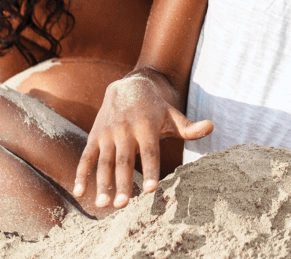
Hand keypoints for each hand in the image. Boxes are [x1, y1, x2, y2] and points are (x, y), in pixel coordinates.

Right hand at [73, 72, 212, 209]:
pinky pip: (86, 157)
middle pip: (124, 160)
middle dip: (123, 183)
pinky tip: (79, 192)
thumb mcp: (172, 114)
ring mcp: (108, 134)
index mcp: (147, 126)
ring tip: (103, 205)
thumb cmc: (155, 107)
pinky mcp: (95, 136)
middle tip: (122, 206)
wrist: (128, 85)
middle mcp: (126, 130)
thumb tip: (211, 127)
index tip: (152, 189)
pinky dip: (82, 173)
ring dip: (102, 183)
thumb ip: (189, 127)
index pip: (150, 151)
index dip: (152, 169)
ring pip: (104, 161)